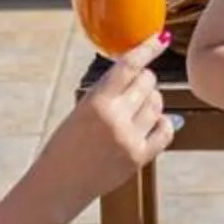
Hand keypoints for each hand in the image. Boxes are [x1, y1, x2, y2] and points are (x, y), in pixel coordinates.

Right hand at [39, 34, 177, 199]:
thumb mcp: (80, 111)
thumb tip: (138, 72)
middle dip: (145, 80)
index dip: (147, 49)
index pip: (129, 66)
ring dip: (152, 100)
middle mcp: (116, 118)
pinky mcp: (139, 158)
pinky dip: (163, 123)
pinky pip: (165, 131)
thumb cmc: (65, 145)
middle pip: (147, 83)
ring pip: (157, 104)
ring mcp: (130, 139)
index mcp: (96, 102)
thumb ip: (107, 93)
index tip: (160, 39)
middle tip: (135, 87)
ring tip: (138, 107)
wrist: (58, 184)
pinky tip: (154, 123)